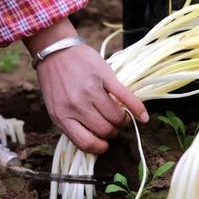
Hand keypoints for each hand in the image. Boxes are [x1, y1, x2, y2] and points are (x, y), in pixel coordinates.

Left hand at [23, 18, 148, 153]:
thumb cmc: (55, 81)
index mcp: (62, 116)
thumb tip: (94, 140)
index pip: (86, 142)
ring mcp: (91, 90)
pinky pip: (126, 97)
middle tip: (112, 126)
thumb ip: (71, 123)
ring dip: (122, 121)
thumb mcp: (55, 107)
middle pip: (105, 130)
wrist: (54, 51)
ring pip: (116, 117)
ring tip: (121, 118)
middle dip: (112, 132)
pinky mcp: (104, 76)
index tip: (104, 144)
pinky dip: (137, 109)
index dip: (99, 147)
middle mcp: (76, 105)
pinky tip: (143, 117)